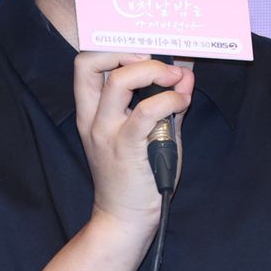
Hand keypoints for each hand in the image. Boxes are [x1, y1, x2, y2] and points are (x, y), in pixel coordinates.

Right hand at [74, 52, 193, 231]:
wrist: (124, 221)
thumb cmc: (136, 177)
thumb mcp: (150, 133)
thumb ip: (166, 102)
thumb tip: (185, 74)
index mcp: (90, 111)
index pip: (85, 64)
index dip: (113, 48)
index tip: (144, 52)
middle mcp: (92, 118)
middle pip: (91, 62)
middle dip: (127, 51)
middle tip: (156, 61)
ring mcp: (106, 132)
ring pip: (118, 81)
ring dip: (152, 71)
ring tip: (174, 78)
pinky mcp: (126, 148)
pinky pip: (146, 111)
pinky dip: (169, 100)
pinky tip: (181, 103)